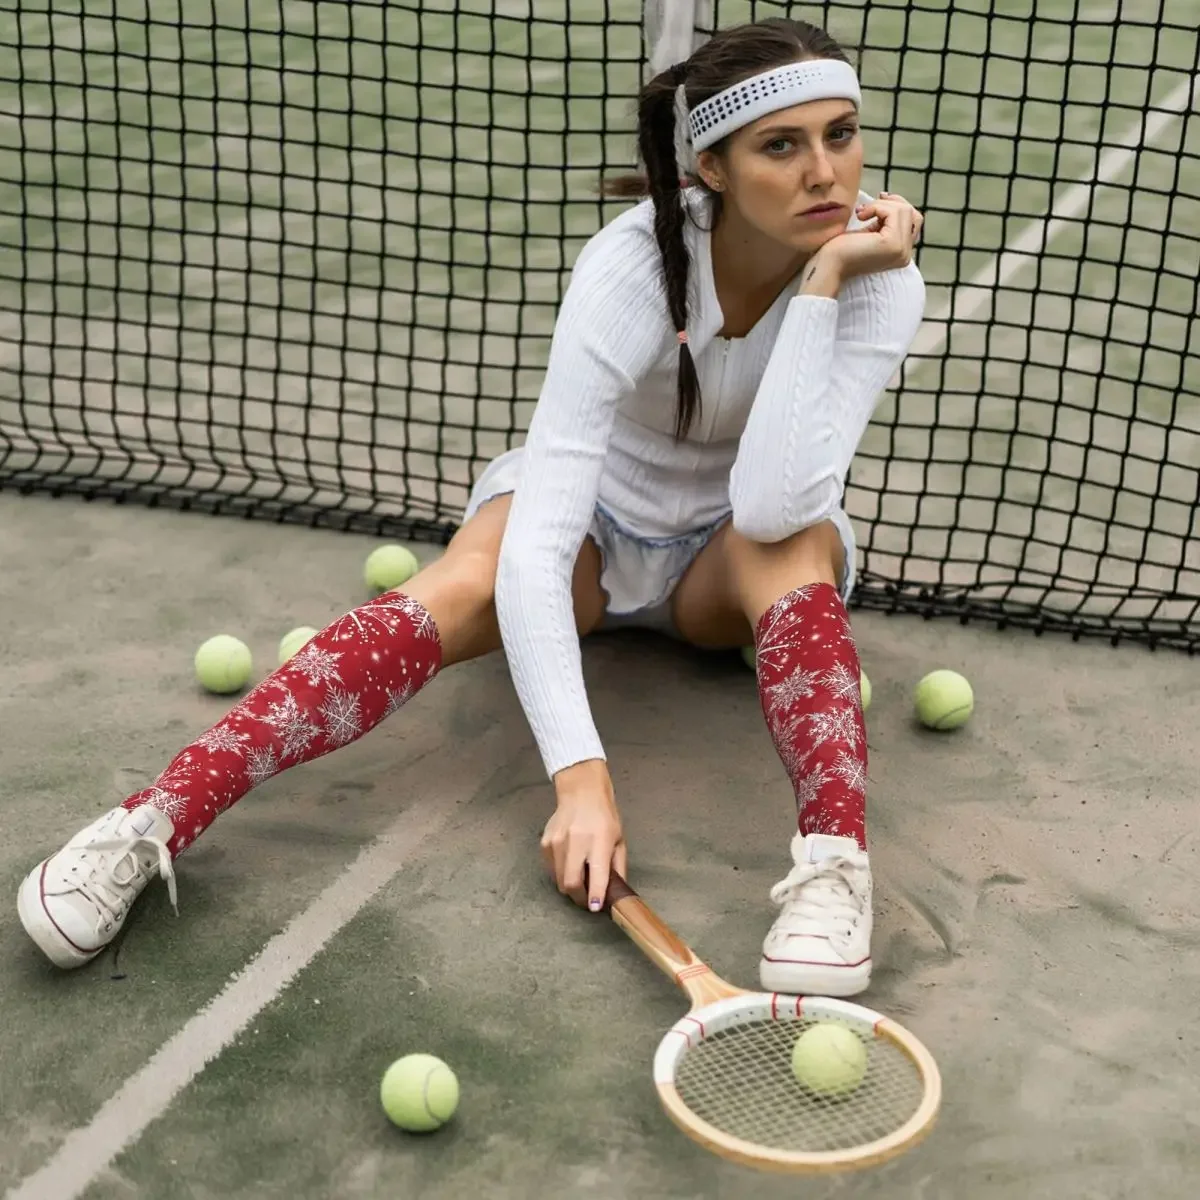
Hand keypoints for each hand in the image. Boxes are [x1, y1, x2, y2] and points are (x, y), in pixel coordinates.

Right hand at [542, 760, 626, 911]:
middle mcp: (576, 842)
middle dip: (579, 898)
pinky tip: (570, 864)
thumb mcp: (618, 840)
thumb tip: (615, 892)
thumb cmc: (604, 816)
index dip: (595, 896)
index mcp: (598, 841)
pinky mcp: (545, 843)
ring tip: (580, 880)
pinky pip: (551, 869)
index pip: (596, 875)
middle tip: (587, 900)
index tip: (595, 908)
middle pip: (571, 883)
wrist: (581, 792)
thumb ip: (617, 867)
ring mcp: (557, 842)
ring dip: (570, 886)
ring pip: (559, 880)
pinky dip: (560, 873)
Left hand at [814, 192, 923, 281]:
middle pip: (913, 214)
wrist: (828, 264)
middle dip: (892, 203)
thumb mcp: (870, 232)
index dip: (898, 206)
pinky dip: (877, 207)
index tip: (879, 199)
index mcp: (901, 253)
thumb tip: (890, 197)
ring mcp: (901, 250)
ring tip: (862, 213)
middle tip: (869, 207)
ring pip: (904, 210)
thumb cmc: (841, 249)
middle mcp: (905, 255)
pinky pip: (894, 212)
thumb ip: (885, 222)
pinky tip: (861, 216)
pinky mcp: (893, 244)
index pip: (914, 221)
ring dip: (881, 205)